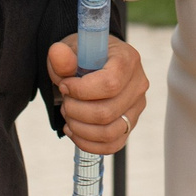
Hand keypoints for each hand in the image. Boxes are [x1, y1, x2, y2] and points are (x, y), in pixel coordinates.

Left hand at [46, 33, 148, 155]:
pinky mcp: (130, 125)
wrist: (94, 64)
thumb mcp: (72, 50)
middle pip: (107, 112)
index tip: (64, 86)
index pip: (110, 84)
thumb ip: (64, 56)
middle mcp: (138, 85)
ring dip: (80, 128)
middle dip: (76, 111)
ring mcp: (136, 108)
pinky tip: (73, 130)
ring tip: (68, 114)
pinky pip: (111, 145)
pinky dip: (87, 142)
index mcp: (128, 60)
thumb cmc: (84, 57)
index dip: (81, 90)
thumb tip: (57, 53)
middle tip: (65, 101)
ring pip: (109, 132)